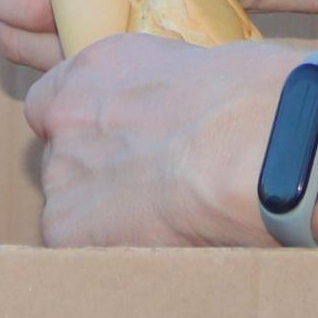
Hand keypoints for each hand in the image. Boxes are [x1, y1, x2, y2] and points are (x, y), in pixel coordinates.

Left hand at [26, 33, 300, 248]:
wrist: (256, 145)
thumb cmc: (256, 101)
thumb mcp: (202, 70)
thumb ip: (164, 94)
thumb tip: (181, 118)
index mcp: (97, 66)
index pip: (61, 102)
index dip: (94, 130)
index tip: (126, 145)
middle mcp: (67, 113)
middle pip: (67, 156)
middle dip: (103, 174)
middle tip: (156, 187)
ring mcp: (61, 169)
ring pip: (73, 204)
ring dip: (108, 215)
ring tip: (168, 218)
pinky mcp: (65, 226)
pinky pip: (79, 247)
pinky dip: (113, 251)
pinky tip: (158, 242)